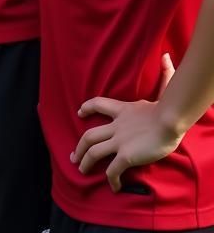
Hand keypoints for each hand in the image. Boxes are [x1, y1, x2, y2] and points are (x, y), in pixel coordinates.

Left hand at [73, 55, 179, 192]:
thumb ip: (164, 77)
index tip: (79, 112)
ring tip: (81, 170)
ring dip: (86, 162)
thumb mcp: (162, 91)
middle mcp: (116, 126)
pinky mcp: (126, 155)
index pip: (98, 104)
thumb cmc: (167, 108)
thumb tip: (167, 56)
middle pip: (89, 135)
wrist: (169, 120)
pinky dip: (111, 179)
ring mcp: (119, 141)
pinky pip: (113, 169)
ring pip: (94, 152)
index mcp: (123, 110)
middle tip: (73, 157)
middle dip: (80, 147)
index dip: (87, 107)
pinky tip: (113, 187)